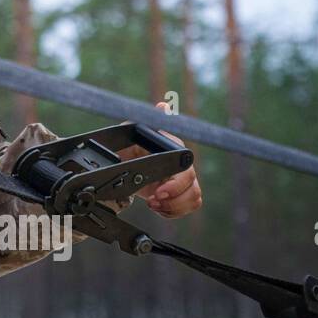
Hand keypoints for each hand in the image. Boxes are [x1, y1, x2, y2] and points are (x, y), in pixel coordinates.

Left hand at [117, 101, 201, 217]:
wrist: (124, 159)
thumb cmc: (130, 143)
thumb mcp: (132, 130)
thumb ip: (149, 121)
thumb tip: (164, 105)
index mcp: (173, 150)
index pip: (186, 168)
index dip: (176, 183)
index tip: (159, 191)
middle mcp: (181, 165)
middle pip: (193, 187)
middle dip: (173, 198)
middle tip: (153, 200)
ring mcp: (181, 180)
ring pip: (194, 198)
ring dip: (174, 207)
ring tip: (154, 205)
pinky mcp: (177, 193)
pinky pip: (189, 206)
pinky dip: (174, 212)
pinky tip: (158, 208)